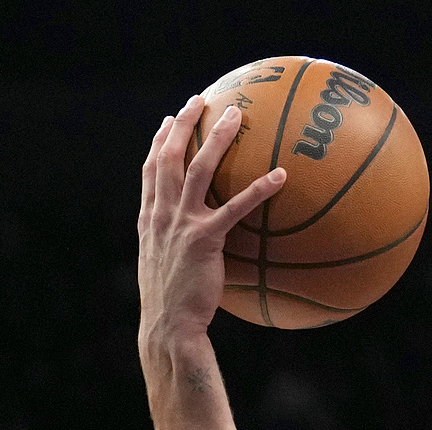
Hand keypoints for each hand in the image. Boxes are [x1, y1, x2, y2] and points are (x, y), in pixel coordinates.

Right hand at [137, 94, 286, 354]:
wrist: (168, 327)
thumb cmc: (173, 307)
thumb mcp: (167, 270)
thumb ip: (178, 249)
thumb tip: (200, 248)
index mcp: (150, 220)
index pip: (151, 171)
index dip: (159, 142)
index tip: (168, 121)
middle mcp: (161, 215)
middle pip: (169, 157)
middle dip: (183, 124)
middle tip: (199, 100)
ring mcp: (181, 225)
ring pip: (199, 169)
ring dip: (218, 139)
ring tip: (237, 116)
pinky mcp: (204, 240)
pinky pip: (236, 208)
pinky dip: (259, 189)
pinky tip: (281, 175)